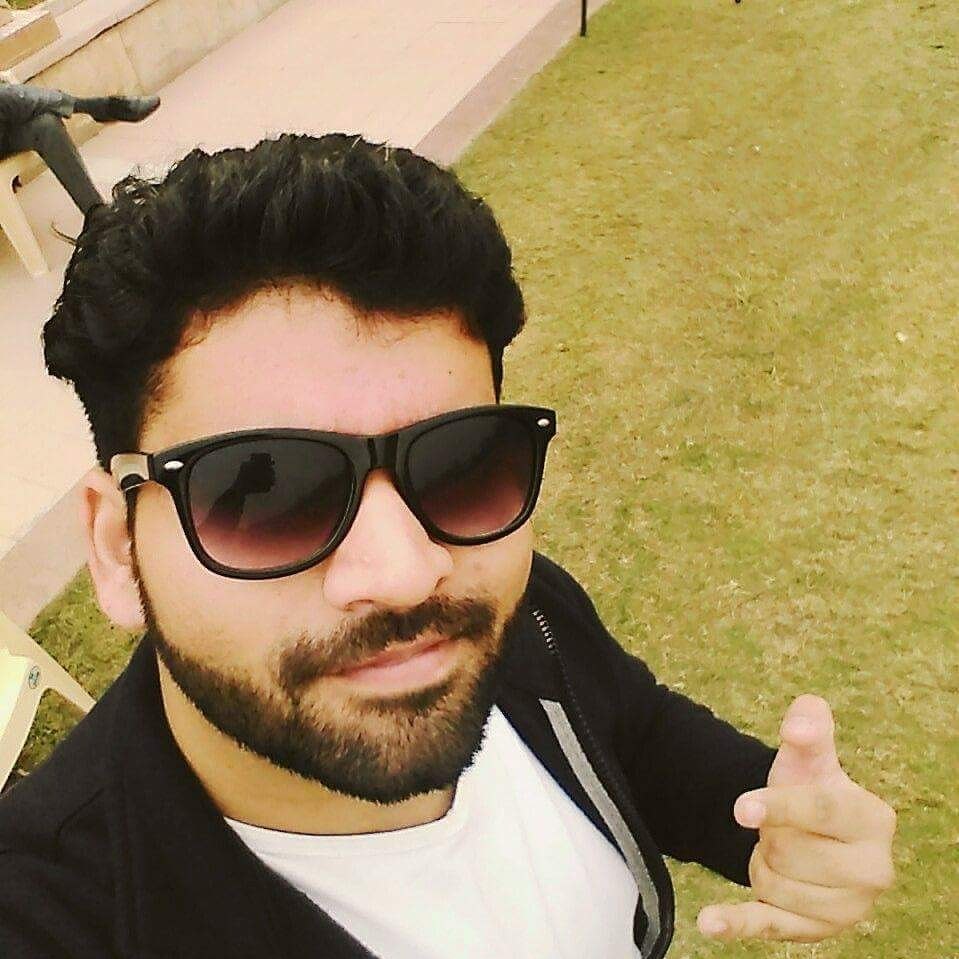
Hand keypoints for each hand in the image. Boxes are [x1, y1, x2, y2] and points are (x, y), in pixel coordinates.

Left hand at [697, 694, 896, 941]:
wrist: (810, 835)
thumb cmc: (810, 787)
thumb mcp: (808, 756)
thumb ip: (809, 726)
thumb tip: (799, 723)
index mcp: (874, 820)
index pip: (821, 811)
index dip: (778, 807)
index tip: (741, 808)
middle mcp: (873, 871)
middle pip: (788, 852)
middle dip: (768, 834)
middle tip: (777, 826)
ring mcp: (848, 908)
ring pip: (771, 885)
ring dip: (758, 862)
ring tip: (777, 850)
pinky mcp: (815, 931)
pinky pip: (767, 927)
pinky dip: (736, 924)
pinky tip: (708, 921)